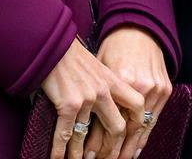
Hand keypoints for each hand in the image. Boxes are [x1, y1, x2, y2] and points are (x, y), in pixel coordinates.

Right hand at [41, 37, 144, 158]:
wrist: (54, 44)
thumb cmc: (73, 56)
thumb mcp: (97, 67)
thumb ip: (105, 84)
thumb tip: (107, 104)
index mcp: (113, 81)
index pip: (137, 105)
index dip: (137, 124)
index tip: (130, 139)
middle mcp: (103, 91)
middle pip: (117, 128)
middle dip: (112, 150)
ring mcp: (87, 99)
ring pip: (87, 137)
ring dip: (81, 154)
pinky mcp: (68, 104)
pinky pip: (66, 135)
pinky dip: (60, 151)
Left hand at [89, 26, 172, 158]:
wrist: (139, 27)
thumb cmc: (115, 46)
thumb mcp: (100, 68)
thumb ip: (96, 94)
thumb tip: (79, 122)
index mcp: (120, 80)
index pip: (107, 121)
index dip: (96, 141)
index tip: (87, 155)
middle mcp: (139, 86)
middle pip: (125, 129)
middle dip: (113, 150)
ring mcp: (154, 88)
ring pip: (141, 128)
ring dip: (129, 147)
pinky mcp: (164, 88)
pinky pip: (154, 118)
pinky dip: (144, 135)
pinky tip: (136, 148)